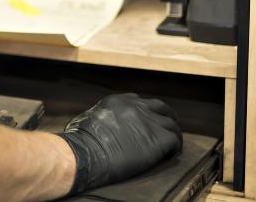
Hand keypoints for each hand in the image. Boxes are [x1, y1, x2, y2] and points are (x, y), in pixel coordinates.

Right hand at [58, 93, 182, 194]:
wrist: (86, 152)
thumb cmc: (79, 140)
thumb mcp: (88, 117)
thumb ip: (101, 116)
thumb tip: (102, 124)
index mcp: (119, 101)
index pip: (140, 101)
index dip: (146, 112)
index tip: (146, 121)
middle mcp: (136, 106)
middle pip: (161, 107)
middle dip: (166, 117)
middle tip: (168, 128)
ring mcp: (149, 121)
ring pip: (171, 124)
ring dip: (173, 134)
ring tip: (172, 145)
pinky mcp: (158, 138)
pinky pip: (175, 140)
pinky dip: (175, 148)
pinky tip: (170, 155)